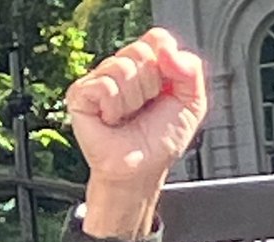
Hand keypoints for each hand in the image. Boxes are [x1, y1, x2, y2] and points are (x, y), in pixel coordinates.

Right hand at [65, 28, 206, 197]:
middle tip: (146, 107)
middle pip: (140, 51)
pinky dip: (115, 107)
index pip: (157, 39)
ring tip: (129, 116)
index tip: (166, 91)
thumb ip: (192, 71)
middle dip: (151, 85)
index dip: (167, 64)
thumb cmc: (160, 140)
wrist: (140, 170)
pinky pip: (105, 85)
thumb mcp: (192, 104)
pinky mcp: (81, 93)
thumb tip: (168, 50)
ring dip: (134, 100)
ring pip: (123, 67)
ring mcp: (99, 78)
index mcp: (147, 64)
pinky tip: (112, 119)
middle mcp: (122, 67)